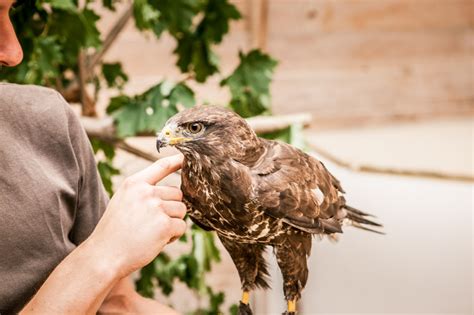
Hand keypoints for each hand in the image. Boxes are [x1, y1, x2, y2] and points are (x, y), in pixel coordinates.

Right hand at [87, 154, 186, 276]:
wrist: (104, 256)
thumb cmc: (114, 232)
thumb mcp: (123, 202)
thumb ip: (144, 193)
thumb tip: (173, 193)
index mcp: (134, 183)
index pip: (161, 166)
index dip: (176, 161)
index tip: (186, 158)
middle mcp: (146, 192)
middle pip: (177, 193)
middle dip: (171, 208)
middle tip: (153, 223)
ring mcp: (156, 207)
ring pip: (181, 210)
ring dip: (173, 222)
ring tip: (152, 232)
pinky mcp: (164, 224)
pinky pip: (181, 226)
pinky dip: (173, 236)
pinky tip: (156, 241)